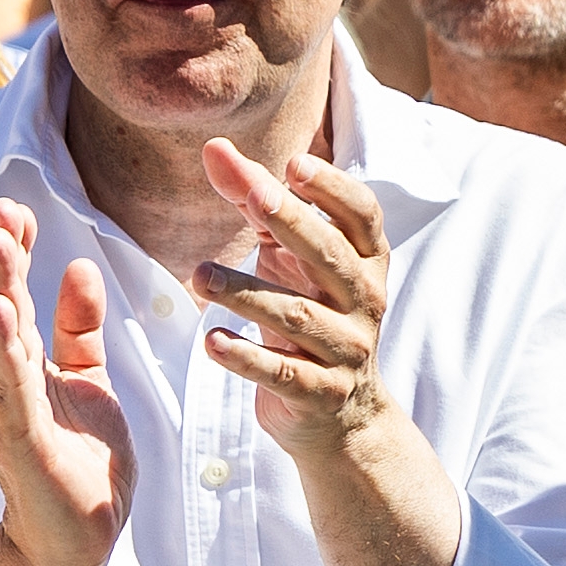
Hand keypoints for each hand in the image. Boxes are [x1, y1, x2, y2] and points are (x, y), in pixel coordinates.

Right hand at [0, 201, 131, 565]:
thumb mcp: (88, 379)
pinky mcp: (22, 440)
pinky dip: (7, 349)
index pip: (12, 297)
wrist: (78, 536)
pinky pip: (14, 387)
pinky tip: (4, 313)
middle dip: (1, 260)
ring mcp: (6, 410)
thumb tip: (78, 264)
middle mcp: (0, 382)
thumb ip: (79, 327)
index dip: (14, 253)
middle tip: (1, 212)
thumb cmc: (80, 457)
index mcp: (17, 365)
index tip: (16, 208)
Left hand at [195, 141, 402, 466]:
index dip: (334, 189)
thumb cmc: (312, 315)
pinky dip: (247, 358)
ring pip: (298, 316)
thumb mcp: (288, 258)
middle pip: (332, 257)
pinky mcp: (320, 393)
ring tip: (199, 275)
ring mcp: (346, 350)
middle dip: (295, 223)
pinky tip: (212, 342)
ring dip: (248, 294)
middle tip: (253, 196)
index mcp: (365, 262)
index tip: (294, 165)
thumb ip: (254, 203)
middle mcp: (364, 302)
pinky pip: (282, 373)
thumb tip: (215, 148)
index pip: (363, 216)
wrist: (342, 416)